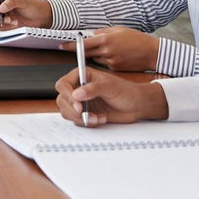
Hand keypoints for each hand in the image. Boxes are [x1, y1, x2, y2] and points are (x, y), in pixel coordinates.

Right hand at [0, 0, 51, 27]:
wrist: (39, 17)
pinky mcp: (2, 22)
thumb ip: (11, 2)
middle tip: (2, 16)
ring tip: (11, 20)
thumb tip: (2, 6)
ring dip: (0, 21)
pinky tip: (13, 24)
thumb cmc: (32, 6)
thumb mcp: (23, 1)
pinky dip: (5, 26)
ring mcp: (0, 13)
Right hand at [53, 68, 168, 126]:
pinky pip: (76, 120)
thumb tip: (76, 94)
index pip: (63, 84)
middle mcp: (79, 88)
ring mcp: (81, 102)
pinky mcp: (85, 113)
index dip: (67, 95)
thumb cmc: (126, 91)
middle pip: (62, 99)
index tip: (78, 105)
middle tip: (86, 114)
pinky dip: (87, 122)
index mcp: (82, 75)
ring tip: (97, 117)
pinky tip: (100, 119)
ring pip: (66, 112)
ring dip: (80, 118)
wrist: (136, 106)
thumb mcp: (110, 87)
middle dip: (72, 110)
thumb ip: (93, 89)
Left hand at [62, 27, 158, 71]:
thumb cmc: (137, 39)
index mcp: (105, 39)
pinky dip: (105, 60)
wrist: (152, 53)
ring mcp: (110, 61)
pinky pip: (104, 64)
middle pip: (86, 53)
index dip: (70, 45)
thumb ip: (103, 31)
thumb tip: (91, 34)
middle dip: (81, 51)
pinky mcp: (114, 69)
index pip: (82, 44)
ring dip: (96, 54)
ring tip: (108, 49)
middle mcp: (106, 51)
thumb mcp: (119, 29)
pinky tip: (114, 55)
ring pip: (95, 59)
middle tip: (78, 47)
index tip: (61, 45)